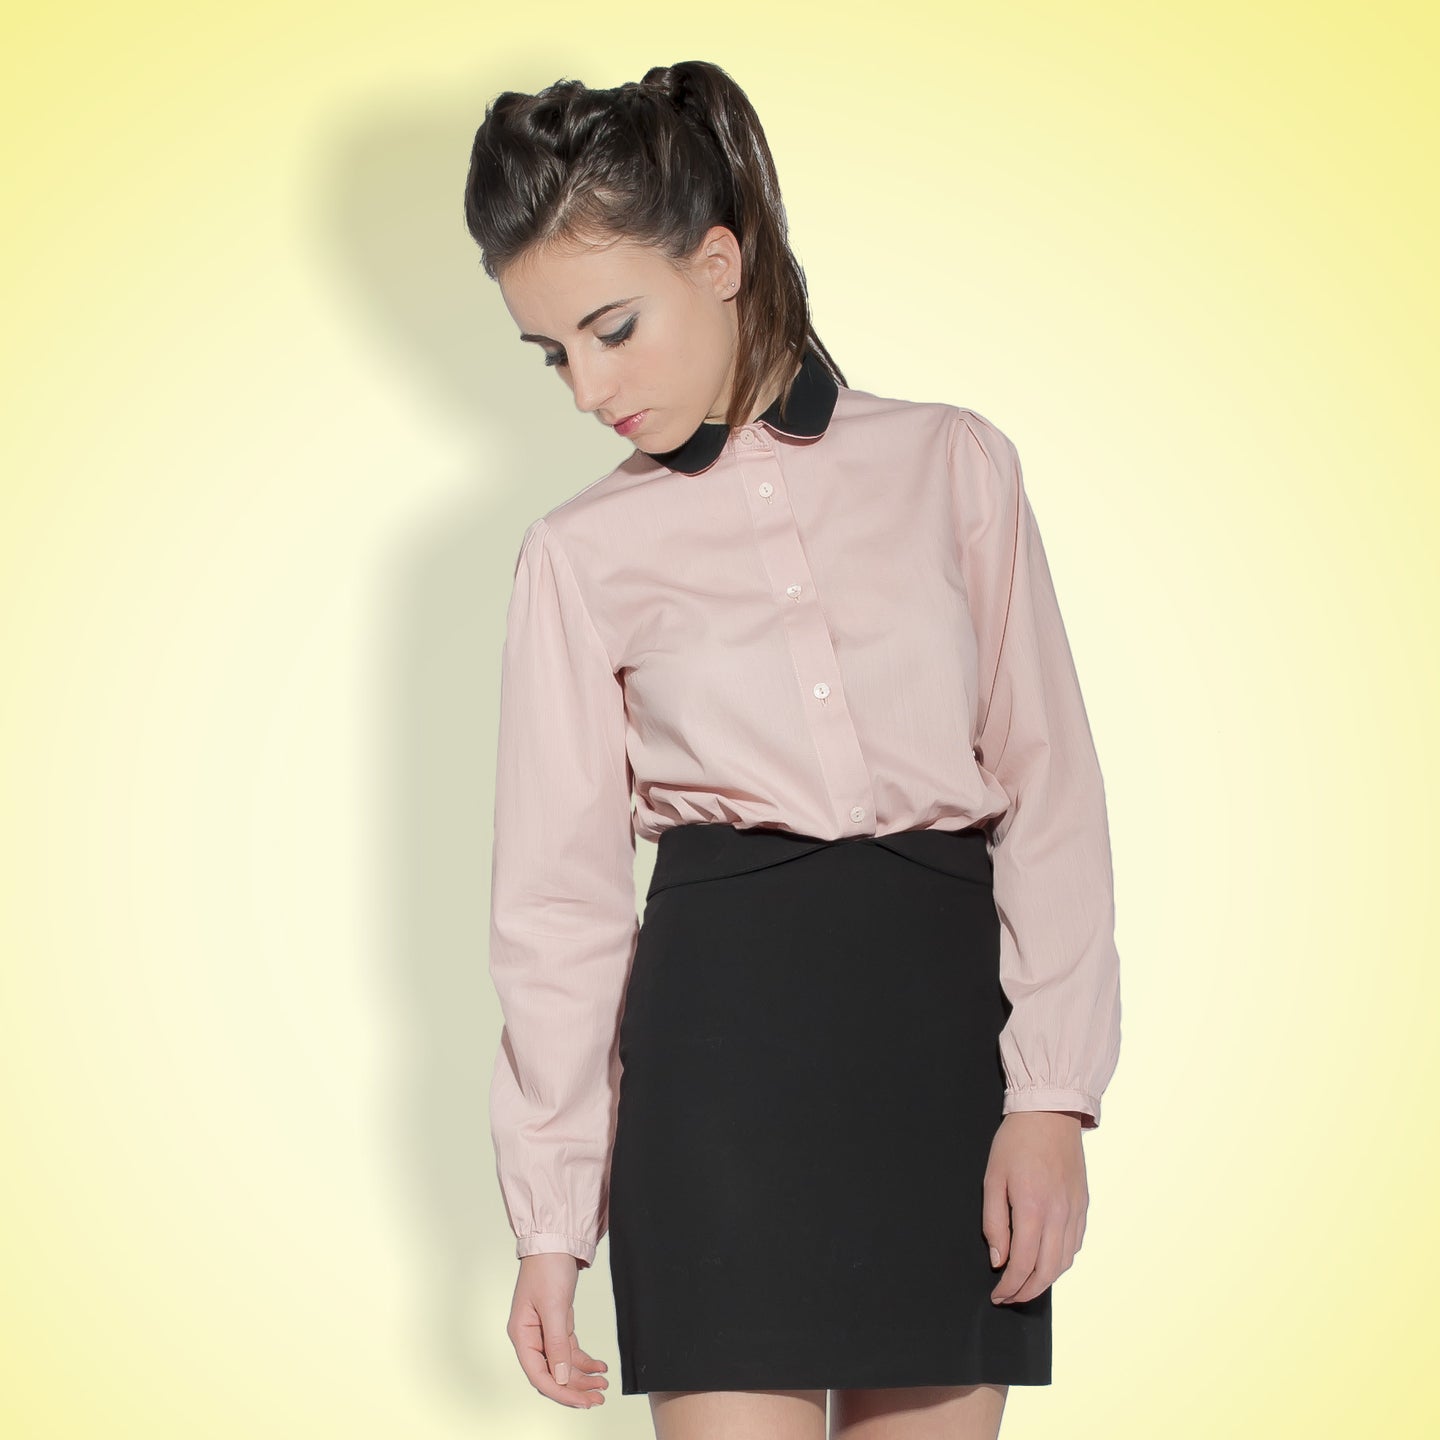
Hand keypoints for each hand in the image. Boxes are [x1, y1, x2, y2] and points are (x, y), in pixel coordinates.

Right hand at [507, 1253, 609, 1407]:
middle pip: (552, 1373)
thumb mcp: (554, 1307)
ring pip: (563, 1364)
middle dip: (575, 1388)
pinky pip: (570, 1350)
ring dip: (582, 1377)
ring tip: (603, 1386)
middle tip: (598, 1399)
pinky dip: (584, 1360)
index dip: (560, 1391)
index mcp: (521, 1335)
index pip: (539, 1374)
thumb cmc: (547, 1268)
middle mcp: (531, 1337)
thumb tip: (561, 1377)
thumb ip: (556, 1344)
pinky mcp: (558, 1323)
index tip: (582, 1402)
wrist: (555, 1241)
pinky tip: (600, 1367)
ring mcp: (544, 1331)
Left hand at [982, 1111, 1088, 1304]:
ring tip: (1026, 1284)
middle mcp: (1059, 1215)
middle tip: (1009, 1297)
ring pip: (1064, 1262)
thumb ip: (995, 1223)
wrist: (1050, 1113)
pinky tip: (1047, 1261)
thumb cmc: (1016, 1142)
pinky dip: (1061, 1261)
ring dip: (1045, 1281)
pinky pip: (1075, 1245)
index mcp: (1033, 1208)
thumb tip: (999, 1259)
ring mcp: (1075, 1211)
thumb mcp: (992, 1178)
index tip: (997, 1294)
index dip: (1009, 1286)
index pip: (1023, 1264)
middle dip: (1027, 1291)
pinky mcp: (1083, 1205)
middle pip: (1047, 1271)